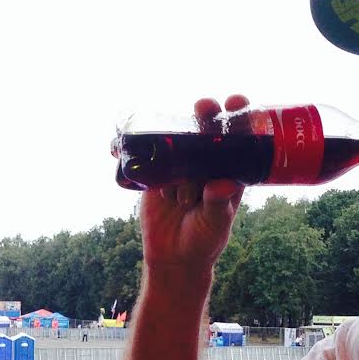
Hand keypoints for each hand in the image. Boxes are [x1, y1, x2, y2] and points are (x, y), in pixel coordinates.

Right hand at [135, 94, 248, 273]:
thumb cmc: (204, 240)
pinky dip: (133, 151)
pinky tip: (120, 148)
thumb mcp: (215, 223)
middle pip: (206, 128)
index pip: (237, 136)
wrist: (174, 258)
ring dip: (174, 161)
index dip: (239, 115)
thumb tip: (223, 184)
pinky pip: (145, 159)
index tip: (235, 101)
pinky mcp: (155, 175)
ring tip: (179, 201)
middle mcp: (205, 163)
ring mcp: (179, 166)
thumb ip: (219, 203)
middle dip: (205, 114)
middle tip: (204, 107)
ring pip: (176, 146)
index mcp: (228, 170)